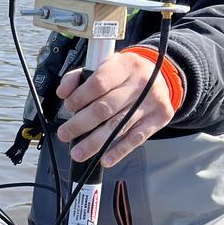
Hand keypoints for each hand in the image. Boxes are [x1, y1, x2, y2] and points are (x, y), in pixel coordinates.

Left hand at [54, 50, 174, 166]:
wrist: (160, 76)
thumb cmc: (124, 74)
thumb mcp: (104, 65)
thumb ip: (79, 77)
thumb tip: (62, 92)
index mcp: (124, 65)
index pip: (98, 83)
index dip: (80, 98)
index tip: (68, 108)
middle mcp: (140, 83)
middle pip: (105, 108)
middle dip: (81, 124)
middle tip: (65, 134)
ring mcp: (151, 102)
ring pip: (119, 126)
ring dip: (95, 142)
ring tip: (78, 153)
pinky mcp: (159, 118)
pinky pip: (136, 138)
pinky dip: (119, 151)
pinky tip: (105, 159)